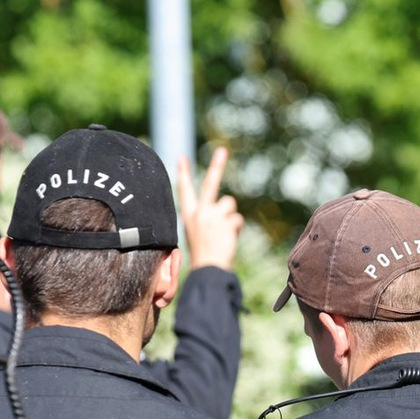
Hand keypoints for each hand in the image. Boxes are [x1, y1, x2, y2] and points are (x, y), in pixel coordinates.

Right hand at [177, 146, 243, 270]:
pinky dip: (236, 228)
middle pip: (210, 183)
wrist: (208, 268)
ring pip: (230, 204)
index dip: (184, 173)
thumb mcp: (198, 233)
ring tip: (223, 233)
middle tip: (223, 150)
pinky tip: (228, 239)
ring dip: (230, 217)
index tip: (182, 157)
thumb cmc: (204, 254)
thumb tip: (227, 206)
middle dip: (217, 165)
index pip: (185, 190)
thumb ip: (207, 217)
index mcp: (189, 214)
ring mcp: (213, 215)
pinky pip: (237, 219)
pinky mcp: (225, 221)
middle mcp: (200, 211)